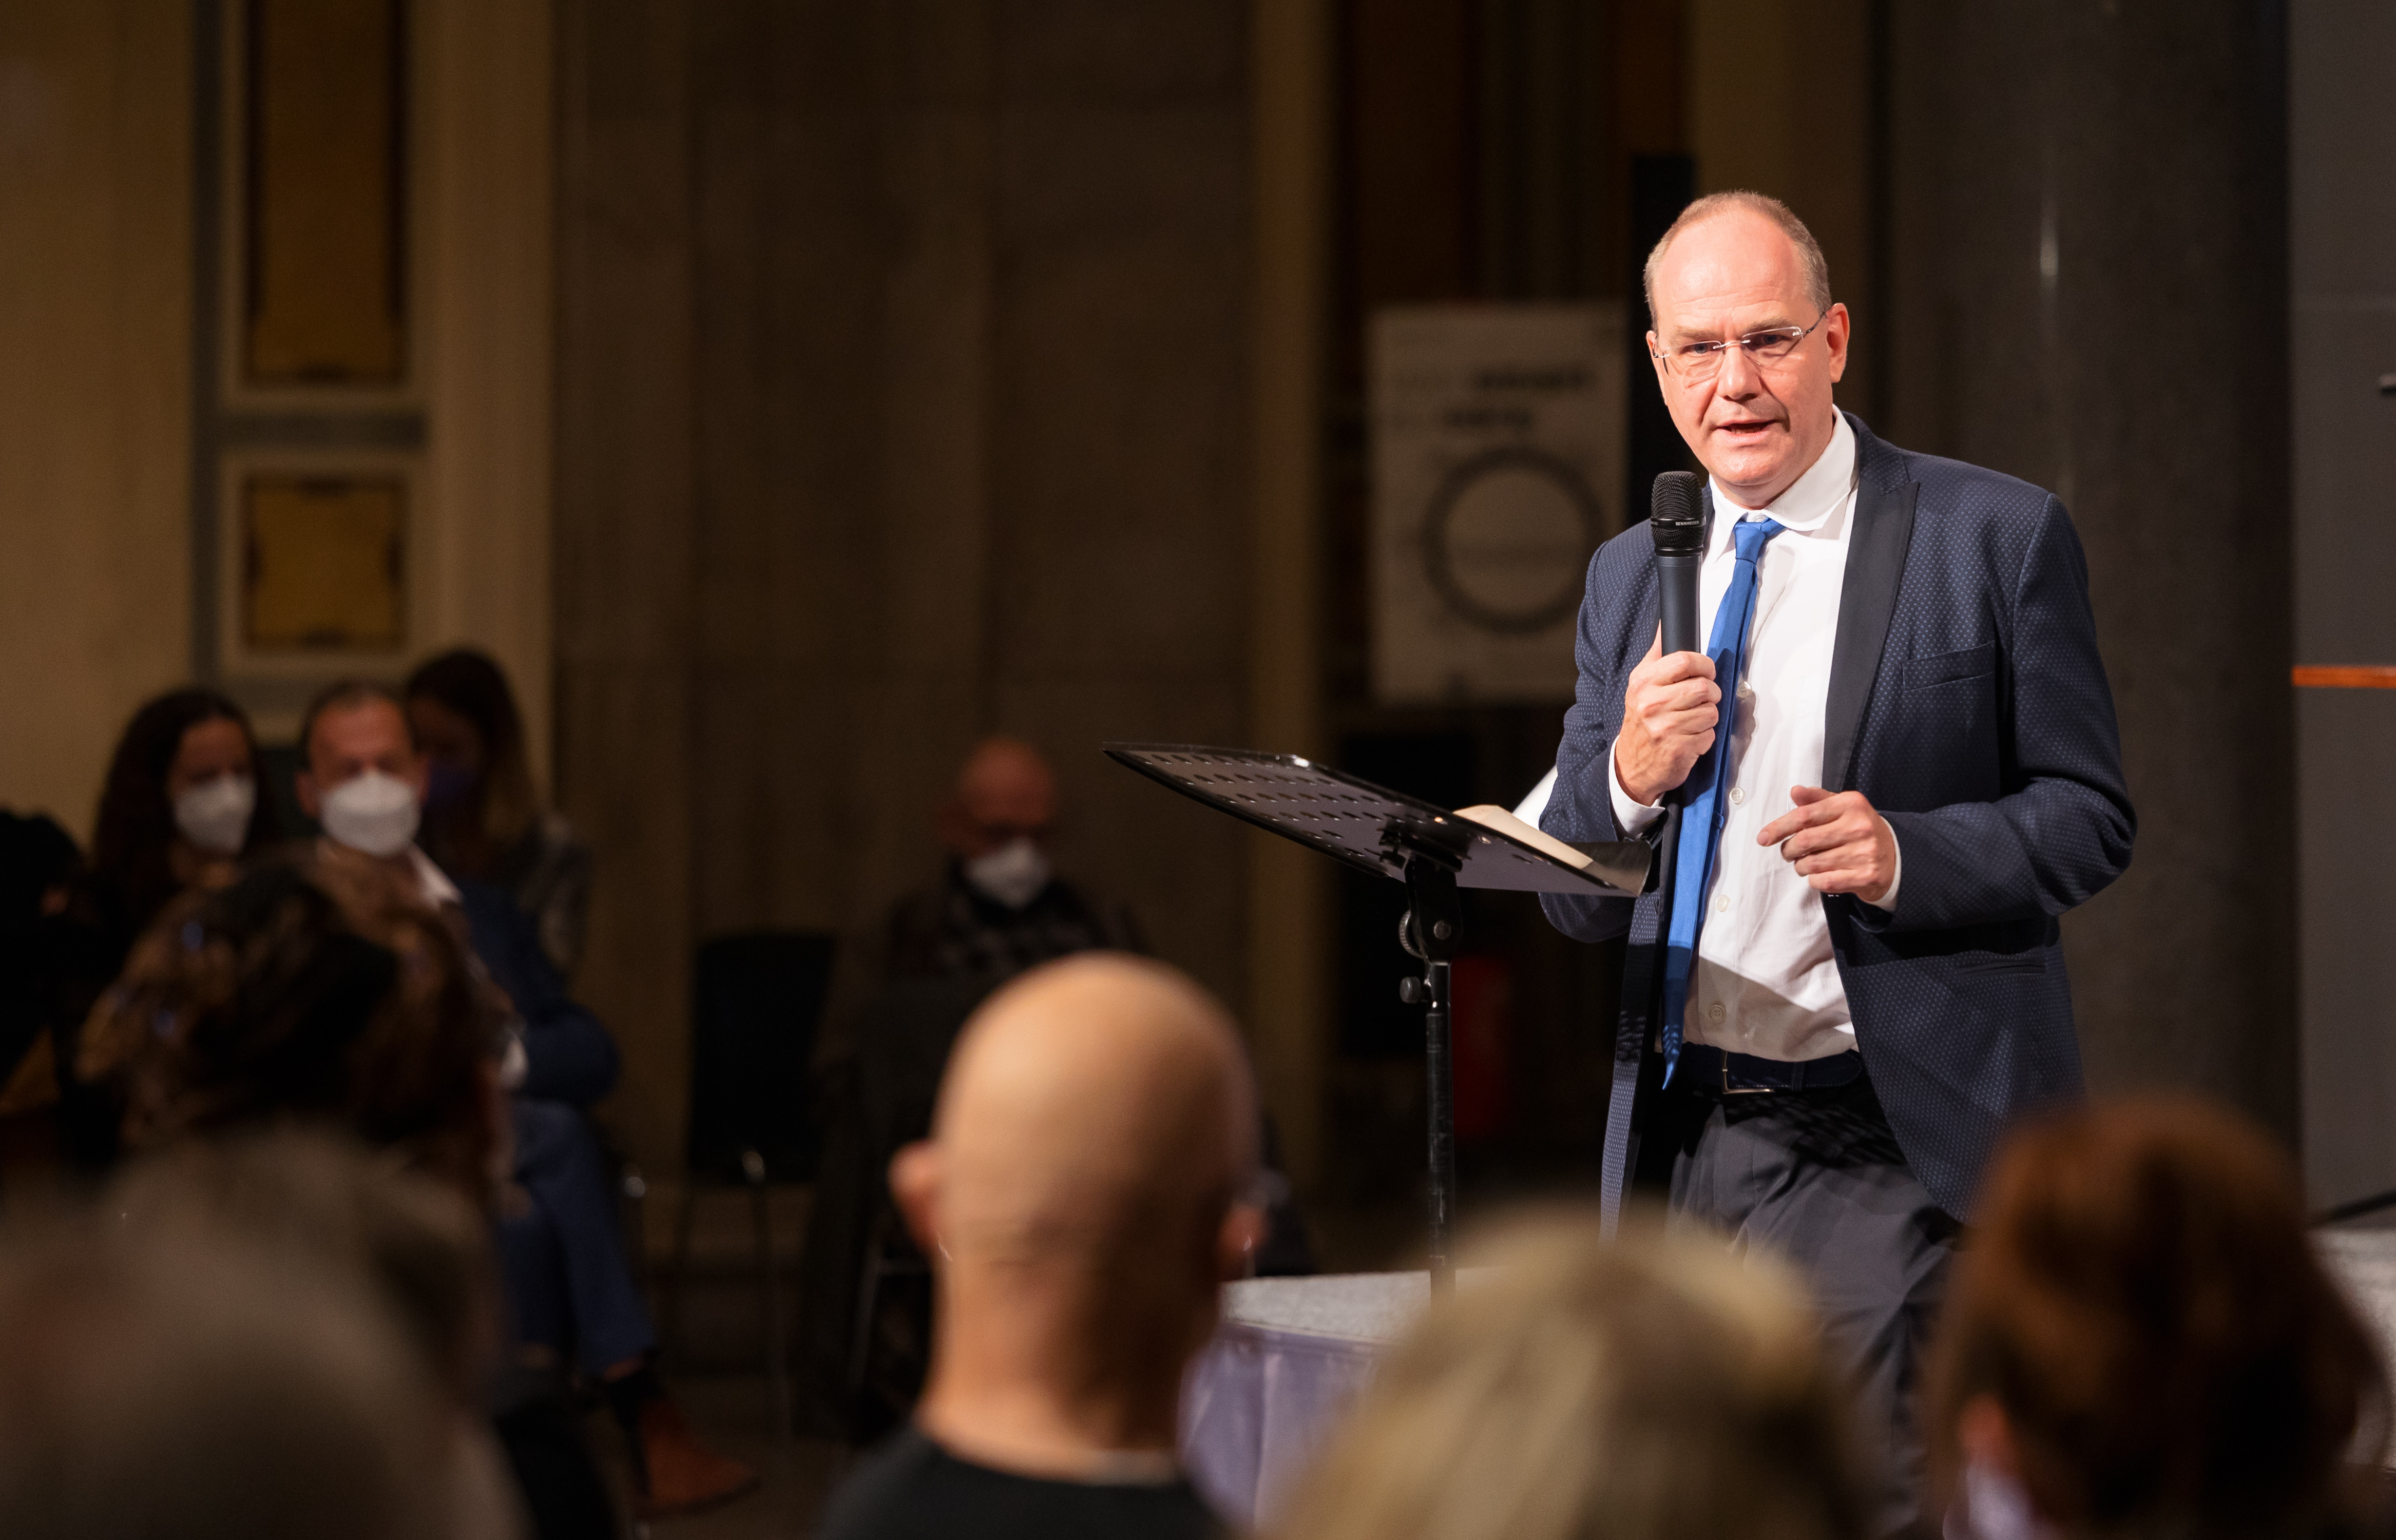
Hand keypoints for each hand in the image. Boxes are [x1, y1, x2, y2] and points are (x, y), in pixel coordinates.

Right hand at [1615, 631, 1720, 805]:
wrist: (1631, 766)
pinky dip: (1704, 738)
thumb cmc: (1640, 723)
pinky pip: (1709, 735)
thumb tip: (1664, 625)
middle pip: (1704, 687)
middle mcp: (1652, 704)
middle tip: (1700, 699)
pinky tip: (1689, 738)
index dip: (1703, 665)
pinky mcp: (1678, 749)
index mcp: (1643, 683)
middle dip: (1710, 693)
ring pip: (1711, 712)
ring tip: (1691, 721)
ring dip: (1707, 717)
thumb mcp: (1639, 685)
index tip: (1704, 672)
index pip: (1684, 660)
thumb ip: (1655, 655)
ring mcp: (1665, 728)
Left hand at [1758, 786, 1895, 903]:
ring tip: (1805, 864)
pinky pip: (1825, 881)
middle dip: (1789, 850)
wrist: (1895, 856)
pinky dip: (1814, 880)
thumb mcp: (1843, 808)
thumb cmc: (1860, 830)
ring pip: (1812, 863)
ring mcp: (1865, 852)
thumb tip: (1795, 791)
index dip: (1779, 827)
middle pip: (1805, 841)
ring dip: (1800, 866)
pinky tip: (1818, 875)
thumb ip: (1817, 799)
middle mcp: (1859, 826)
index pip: (1804, 815)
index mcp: (1851, 804)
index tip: (1763, 838)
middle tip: (1789, 852)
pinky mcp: (1867, 876)